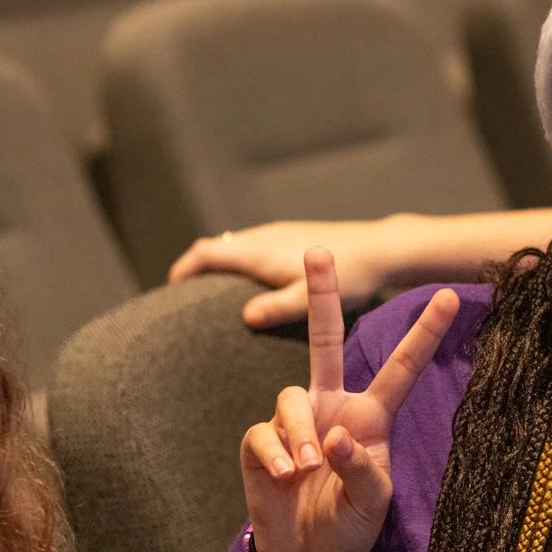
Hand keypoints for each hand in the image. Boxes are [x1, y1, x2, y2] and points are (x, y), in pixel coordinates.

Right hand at [170, 219, 401, 328]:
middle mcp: (264, 237)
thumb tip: (245, 317)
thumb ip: (278, 307)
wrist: (382, 249)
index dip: (183, 269)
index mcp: (259, 251)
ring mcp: (279, 234)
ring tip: (210, 294)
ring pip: (235, 245)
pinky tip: (251, 284)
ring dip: (218, 264)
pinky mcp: (294, 236)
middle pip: (216, 247)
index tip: (168, 290)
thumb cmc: (350, 278)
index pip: (206, 253)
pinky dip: (239, 262)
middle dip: (195, 268)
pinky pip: (253, 247)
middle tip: (182, 299)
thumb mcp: (312, 299)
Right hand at [238, 250, 458, 551]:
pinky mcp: (261, 443)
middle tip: (319, 249)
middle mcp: (332, 406)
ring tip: (309, 470)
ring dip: (302, 435)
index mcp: (370, 414)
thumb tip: (335, 436)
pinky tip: (286, 477)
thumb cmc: (351, 523)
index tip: (449, 295)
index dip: (424, 333)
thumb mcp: (373, 501)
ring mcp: (295, 421)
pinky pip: (263, 434)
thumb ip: (360, 469)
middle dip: (320, 294)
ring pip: (290, 398)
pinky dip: (276, 454)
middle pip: (325, 339)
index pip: (402, 367)